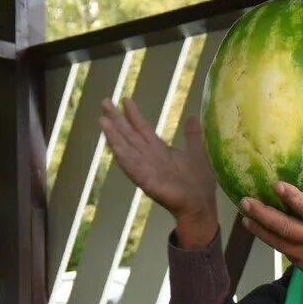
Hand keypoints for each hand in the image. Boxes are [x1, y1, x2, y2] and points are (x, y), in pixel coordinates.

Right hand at [99, 98, 217, 247]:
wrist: (200, 203)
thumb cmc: (198, 181)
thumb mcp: (197, 151)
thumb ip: (192, 134)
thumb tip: (192, 116)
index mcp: (159, 150)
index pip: (142, 129)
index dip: (134, 115)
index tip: (125, 100)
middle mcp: (148, 157)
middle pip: (129, 135)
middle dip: (117, 119)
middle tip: (104, 101)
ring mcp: (145, 168)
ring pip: (126, 148)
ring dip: (114, 135)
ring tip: (102, 120)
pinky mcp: (145, 180)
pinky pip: (131, 167)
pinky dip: (122, 156)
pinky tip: (113, 146)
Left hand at [240, 170, 302, 303]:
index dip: (293, 198)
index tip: (277, 186)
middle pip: (286, 227)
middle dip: (263, 214)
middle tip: (246, 201)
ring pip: (279, 242)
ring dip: (260, 230)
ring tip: (243, 217)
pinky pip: (284, 251)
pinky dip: (270, 241)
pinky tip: (258, 232)